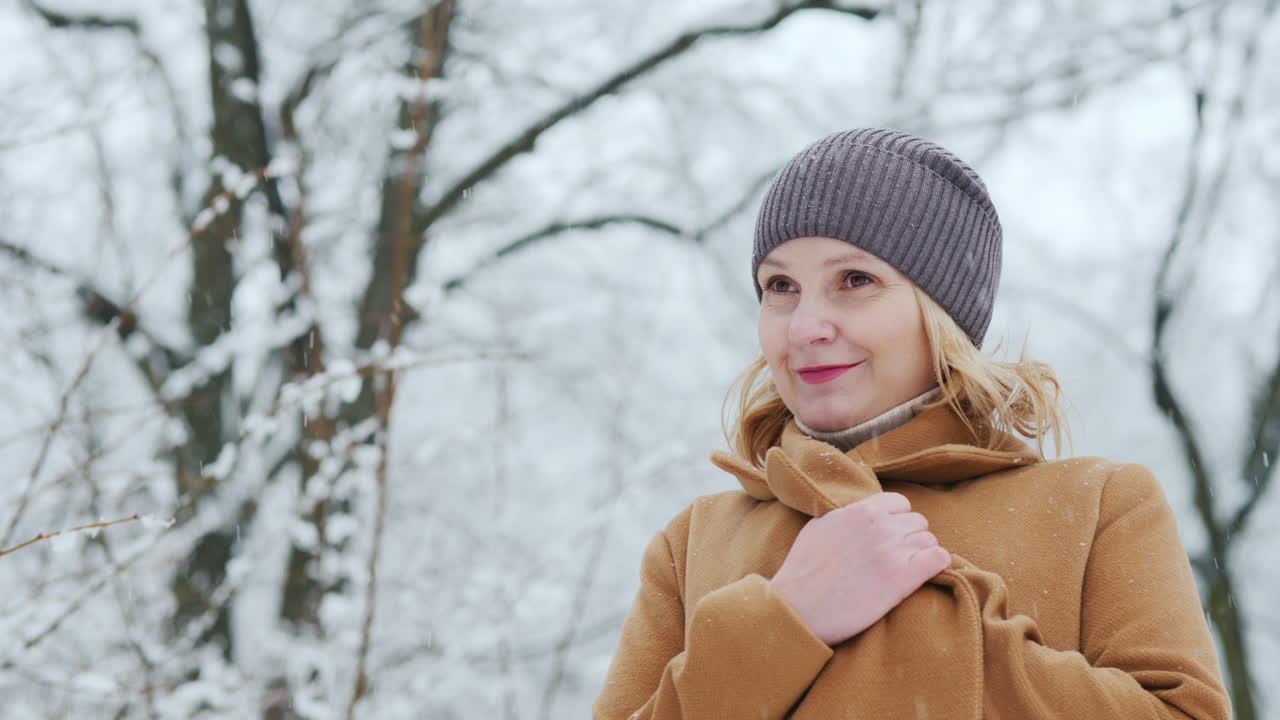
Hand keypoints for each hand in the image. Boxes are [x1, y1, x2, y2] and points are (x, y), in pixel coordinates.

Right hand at [769, 491, 949, 645]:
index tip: (890, 537)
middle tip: (897, 559)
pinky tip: (923, 575)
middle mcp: (880, 526)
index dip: (898, 520)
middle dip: (910, 538)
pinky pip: (939, 559)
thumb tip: (856, 514)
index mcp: (860, 511)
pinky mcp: (902, 579)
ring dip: (922, 554)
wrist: (798, 607)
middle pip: (918, 522)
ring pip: (929, 540)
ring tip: (907, 571)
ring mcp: (892, 552)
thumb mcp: (818, 527)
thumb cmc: (802, 571)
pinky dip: (937, 564)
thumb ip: (844, 515)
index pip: (900, 503)